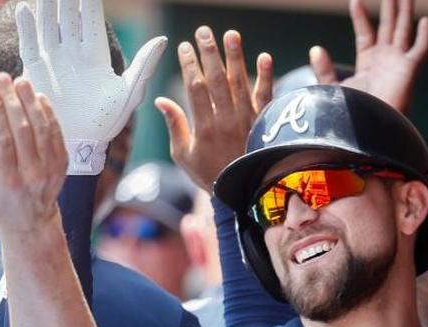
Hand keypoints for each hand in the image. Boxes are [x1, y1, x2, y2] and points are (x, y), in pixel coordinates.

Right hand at [0, 73, 68, 233]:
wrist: (30, 219)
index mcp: (7, 181)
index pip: (3, 141)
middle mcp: (31, 174)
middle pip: (23, 131)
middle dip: (12, 101)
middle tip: (3, 78)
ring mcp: (50, 169)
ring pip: (42, 129)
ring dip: (31, 102)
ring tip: (21, 82)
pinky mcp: (62, 163)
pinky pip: (57, 135)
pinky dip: (49, 114)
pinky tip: (38, 97)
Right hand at [15, 0, 166, 174]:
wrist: (79, 144)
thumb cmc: (107, 123)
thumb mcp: (129, 94)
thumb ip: (143, 66)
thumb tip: (162, 39)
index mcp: (96, 55)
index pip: (91, 19)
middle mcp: (74, 53)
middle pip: (68, 15)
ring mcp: (54, 60)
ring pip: (48, 24)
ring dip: (45, 5)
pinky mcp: (36, 71)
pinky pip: (29, 43)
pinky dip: (26, 27)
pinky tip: (24, 8)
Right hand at [156, 27, 273, 192]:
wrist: (242, 193)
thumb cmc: (209, 174)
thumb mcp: (184, 156)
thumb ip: (174, 125)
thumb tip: (160, 100)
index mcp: (204, 129)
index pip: (196, 90)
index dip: (190, 66)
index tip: (184, 47)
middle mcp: (227, 122)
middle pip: (218, 81)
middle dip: (210, 54)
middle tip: (204, 32)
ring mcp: (248, 121)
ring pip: (241, 84)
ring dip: (236, 57)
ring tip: (231, 35)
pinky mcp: (265, 123)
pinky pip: (266, 97)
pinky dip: (266, 77)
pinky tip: (264, 57)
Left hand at [309, 0, 427, 112]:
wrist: (367, 132)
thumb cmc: (350, 116)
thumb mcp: (332, 90)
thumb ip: (324, 69)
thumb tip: (315, 48)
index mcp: (368, 64)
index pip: (366, 34)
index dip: (361, 17)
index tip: (355, 0)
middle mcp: (385, 60)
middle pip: (389, 27)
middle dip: (390, 8)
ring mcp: (398, 64)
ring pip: (404, 31)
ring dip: (405, 12)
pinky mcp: (409, 72)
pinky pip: (420, 50)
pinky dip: (424, 36)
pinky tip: (426, 20)